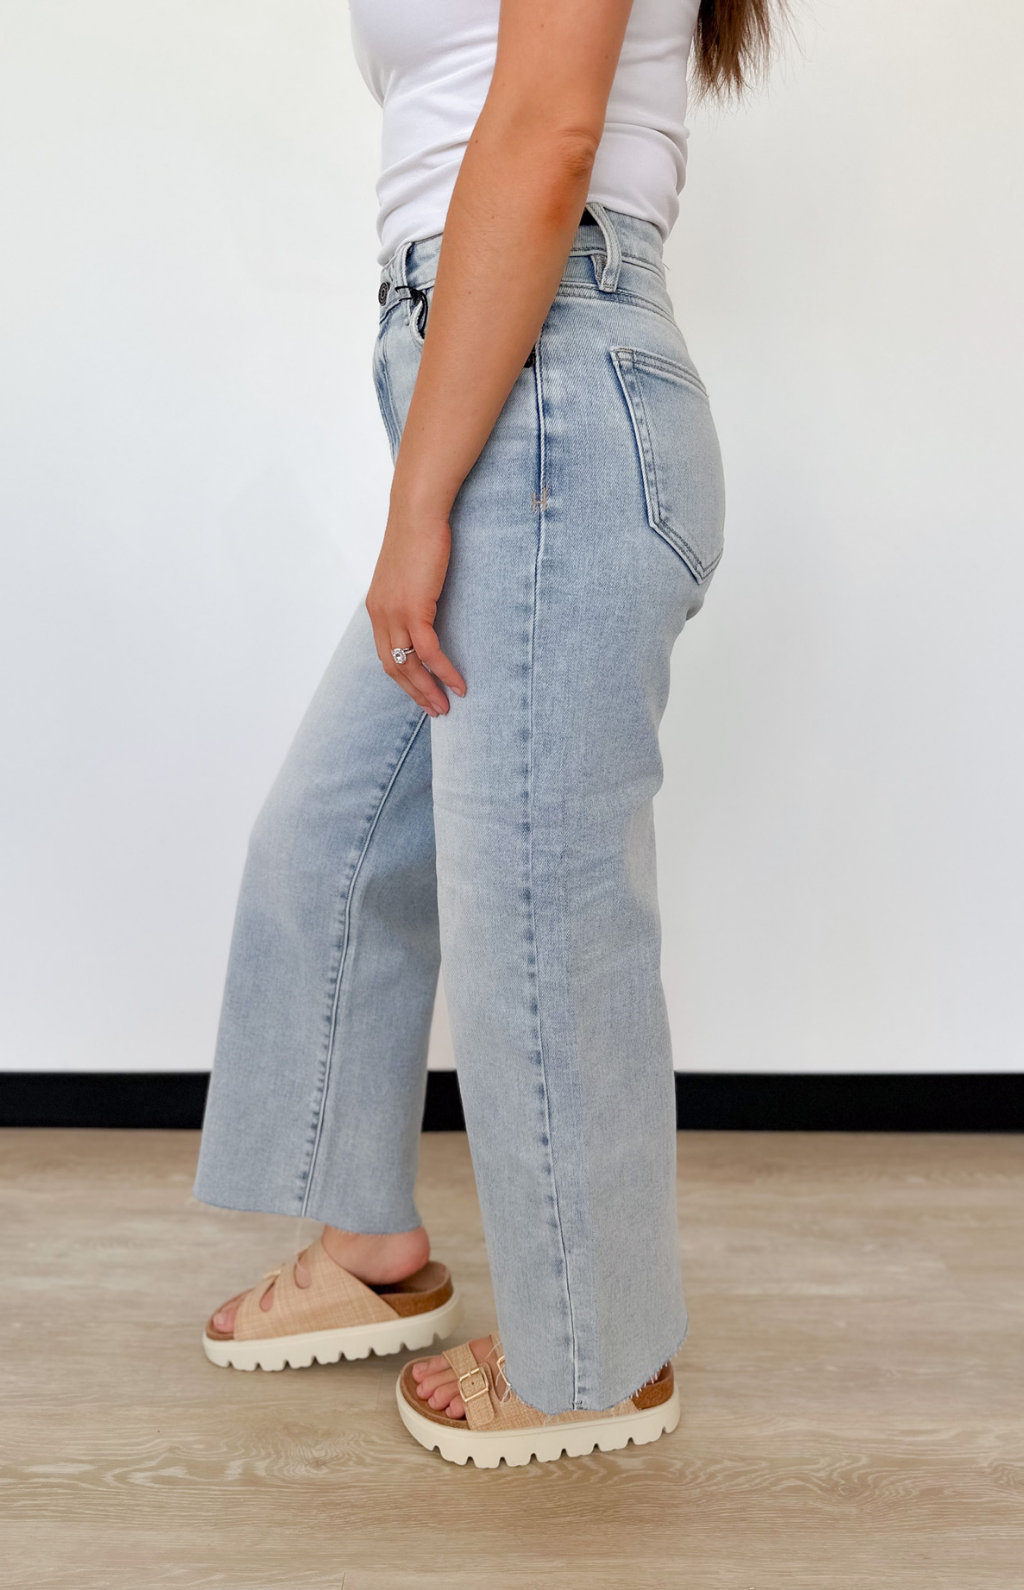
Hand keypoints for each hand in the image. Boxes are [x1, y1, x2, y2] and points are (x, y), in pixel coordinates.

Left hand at [365, 503, 466, 715]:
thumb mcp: (409, 572)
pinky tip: (458, 684)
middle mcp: (380, 614)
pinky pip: (429, 652)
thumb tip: (426, 610)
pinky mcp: (414, 609)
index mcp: (377, 608)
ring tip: (446, 706)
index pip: (385, 655)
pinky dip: (443, 672)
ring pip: (408, 665)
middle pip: (394, 667)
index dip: (403, 680)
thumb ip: (412, 595)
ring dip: (428, 690)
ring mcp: (394, 613)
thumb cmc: (419, 536)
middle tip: (435, 710)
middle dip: (415, 693)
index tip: (421, 694)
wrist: (417, 513)